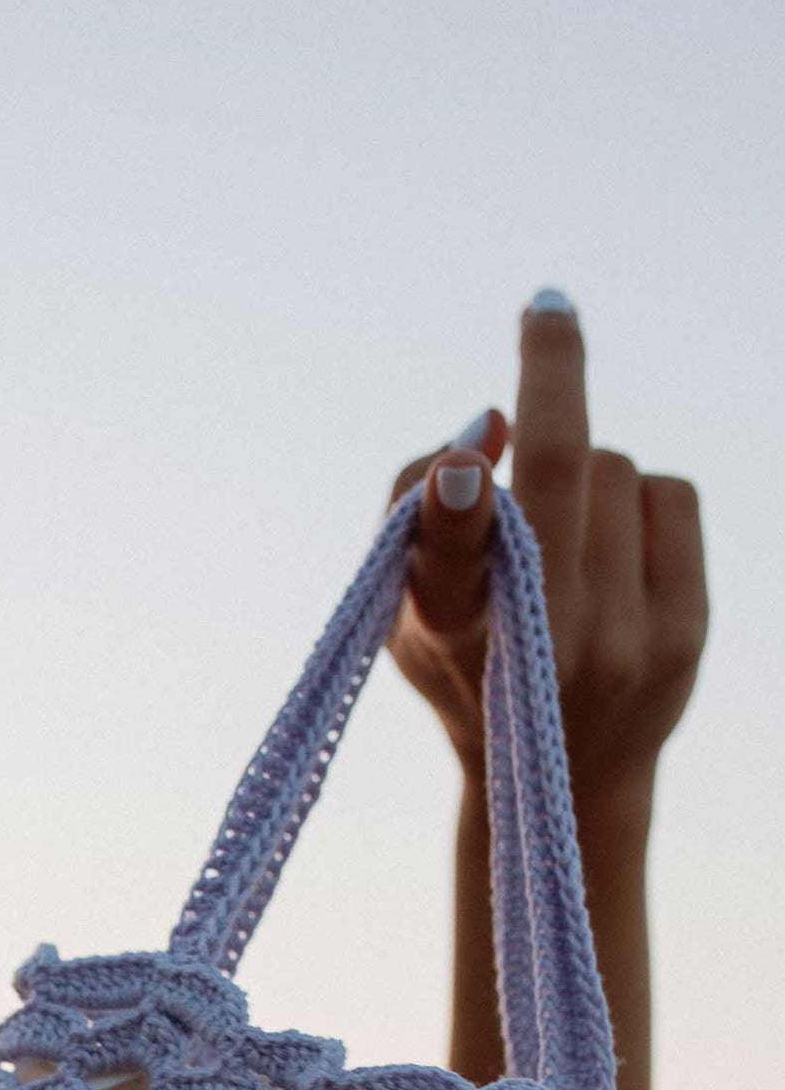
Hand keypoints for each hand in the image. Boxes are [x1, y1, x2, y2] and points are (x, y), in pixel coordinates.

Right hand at [385, 300, 708, 812]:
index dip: (452, 509)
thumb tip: (489, 424)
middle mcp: (541, 646)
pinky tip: (614, 550)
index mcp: (453, 640)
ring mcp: (623, 643)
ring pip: (615, 471)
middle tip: (546, 309)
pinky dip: (638, 502)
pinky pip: (670, 496)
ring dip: (587, 475)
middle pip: (563, 470)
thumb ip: (415, 511)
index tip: (461, 462)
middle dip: (555, 373)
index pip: (448, 570)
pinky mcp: (685, 634)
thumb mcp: (404, 607)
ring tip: (566, 537)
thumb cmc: (466, 663)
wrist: (562, 780)